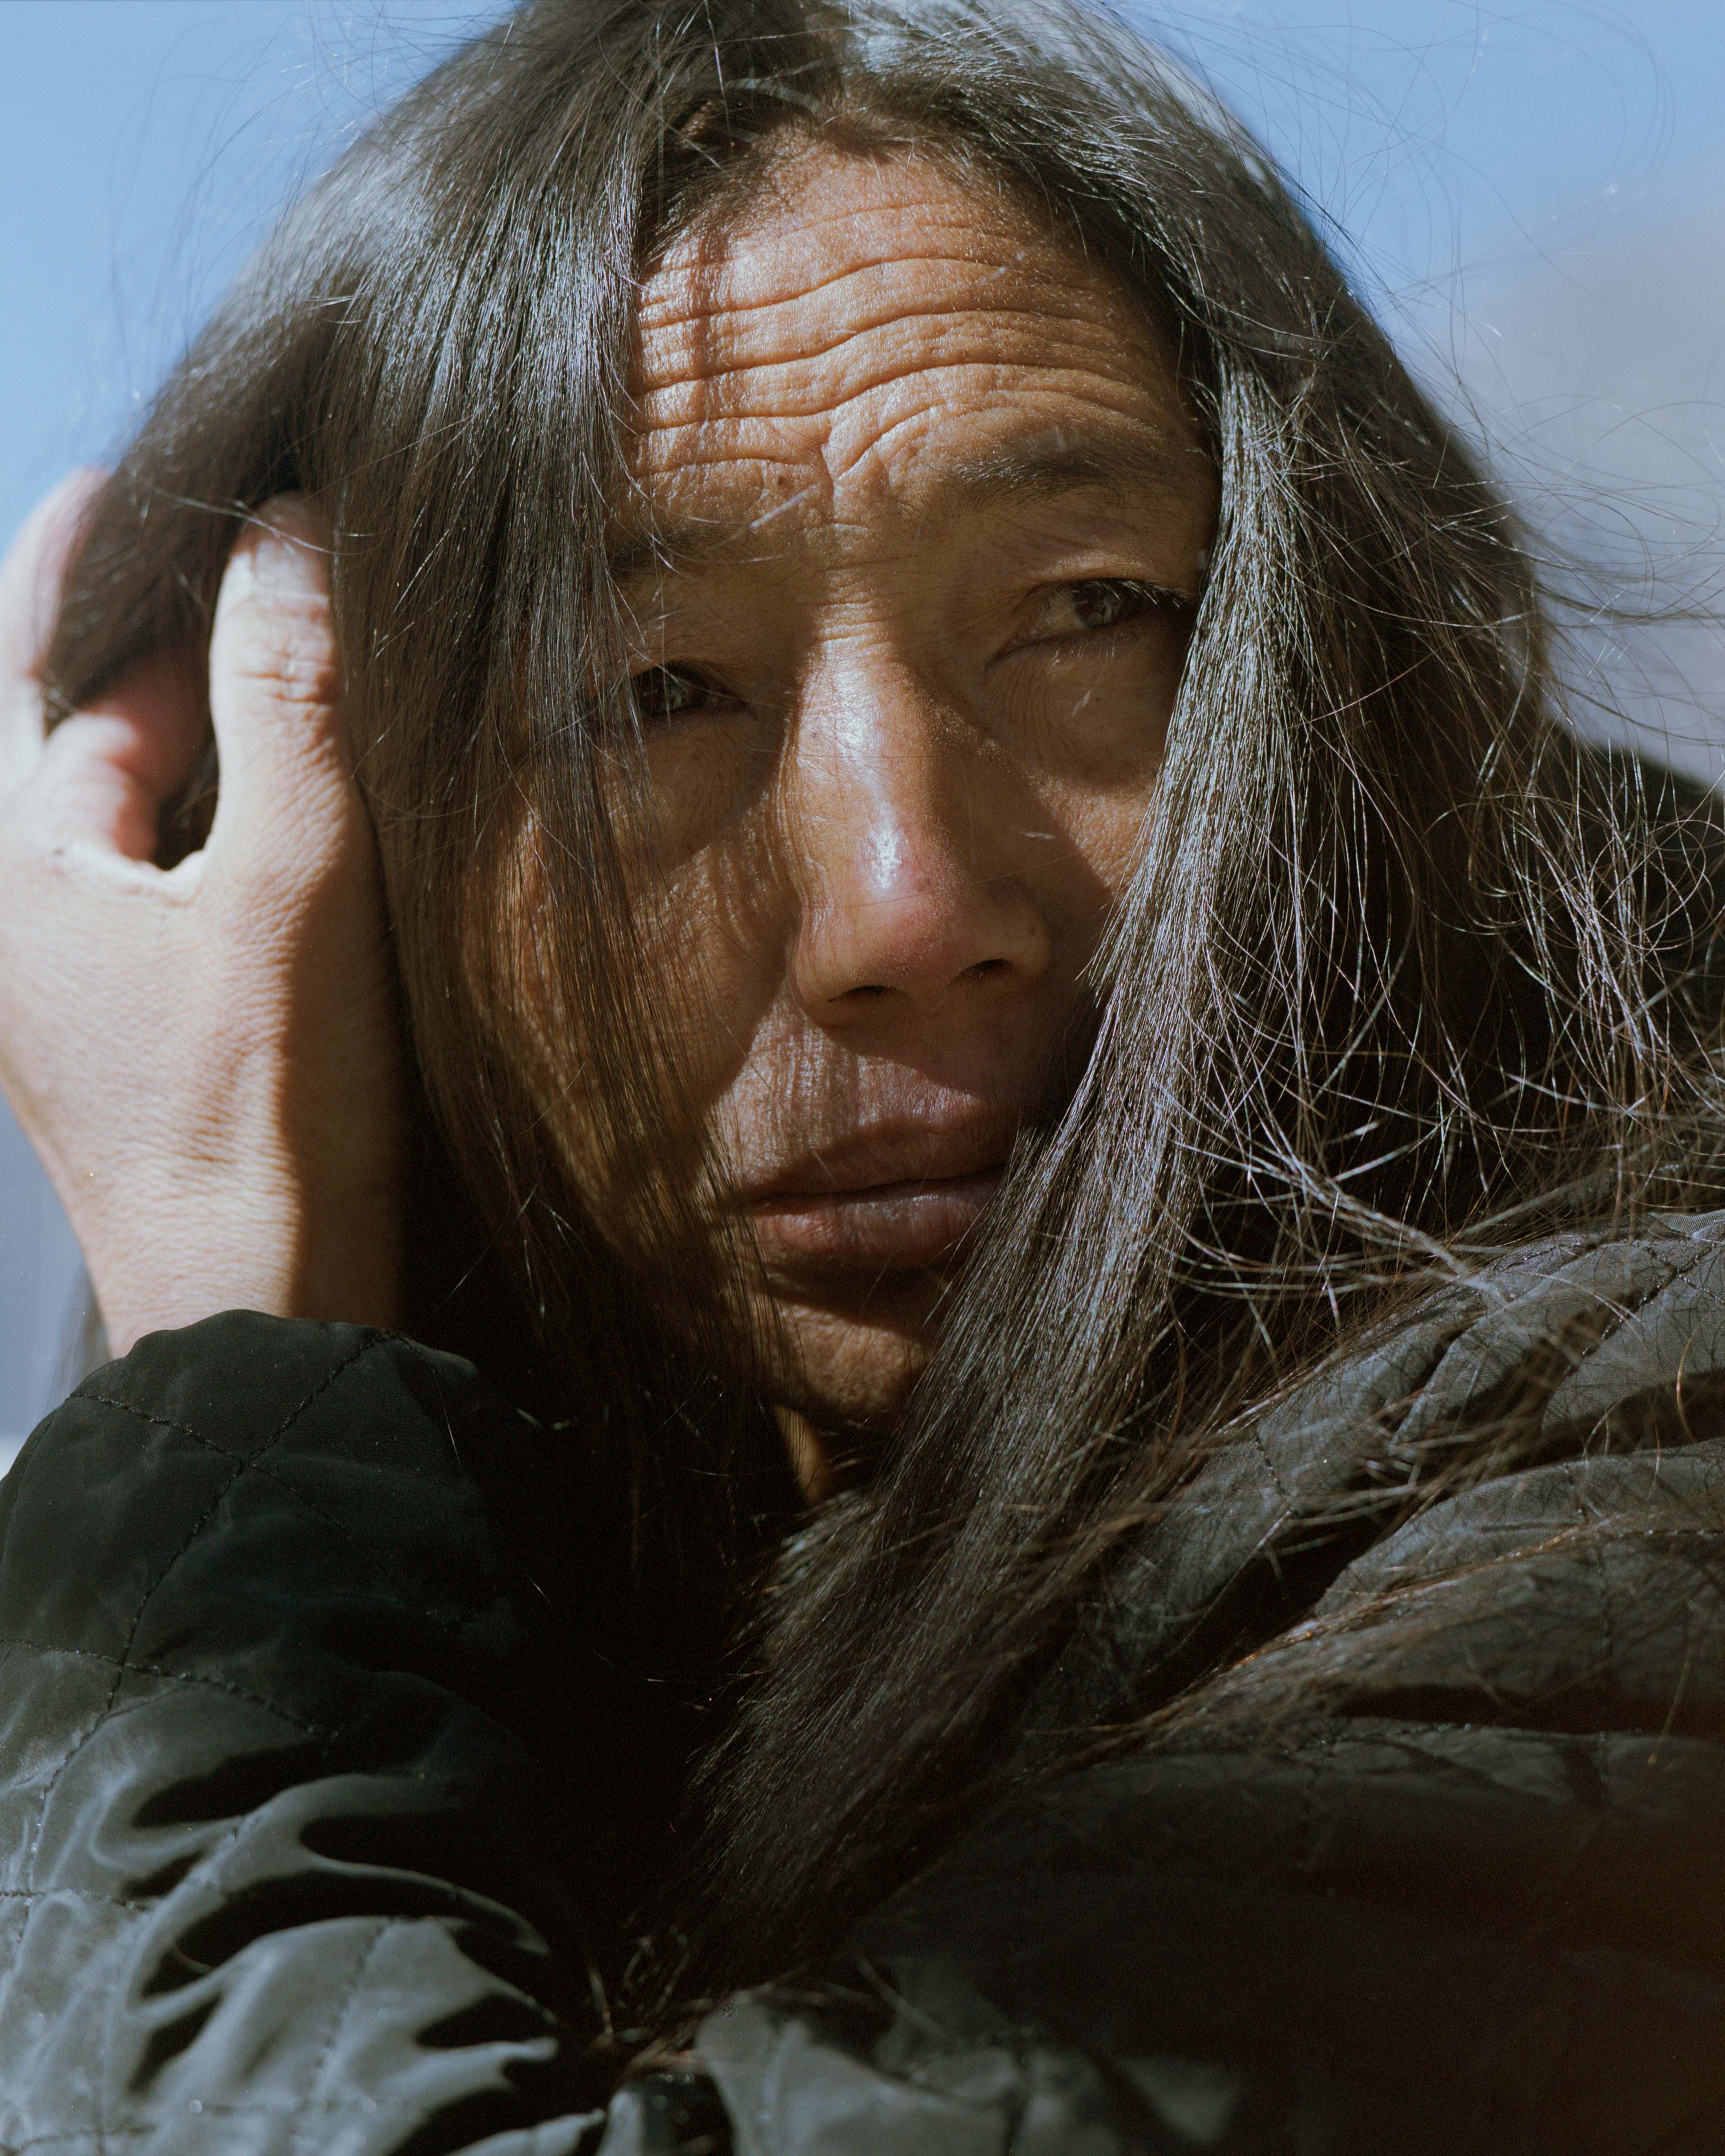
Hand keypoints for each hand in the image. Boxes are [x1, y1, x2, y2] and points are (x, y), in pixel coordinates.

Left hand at [0, 477, 404, 1353]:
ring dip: (218, 727)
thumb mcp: (293, 891)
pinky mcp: (139, 1019)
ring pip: (144, 803)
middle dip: (177, 639)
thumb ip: (293, 704)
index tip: (135, 476)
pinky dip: (236, 815)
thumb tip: (289, 530)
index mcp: (14, 866)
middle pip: (89, 728)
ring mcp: (77, 973)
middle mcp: (23, 913)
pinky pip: (179, 872)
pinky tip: (318, 797)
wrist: (270, 1312)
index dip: (79, 557)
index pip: (25, 662)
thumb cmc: (263, 1119)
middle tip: (282, 555)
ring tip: (313, 654)